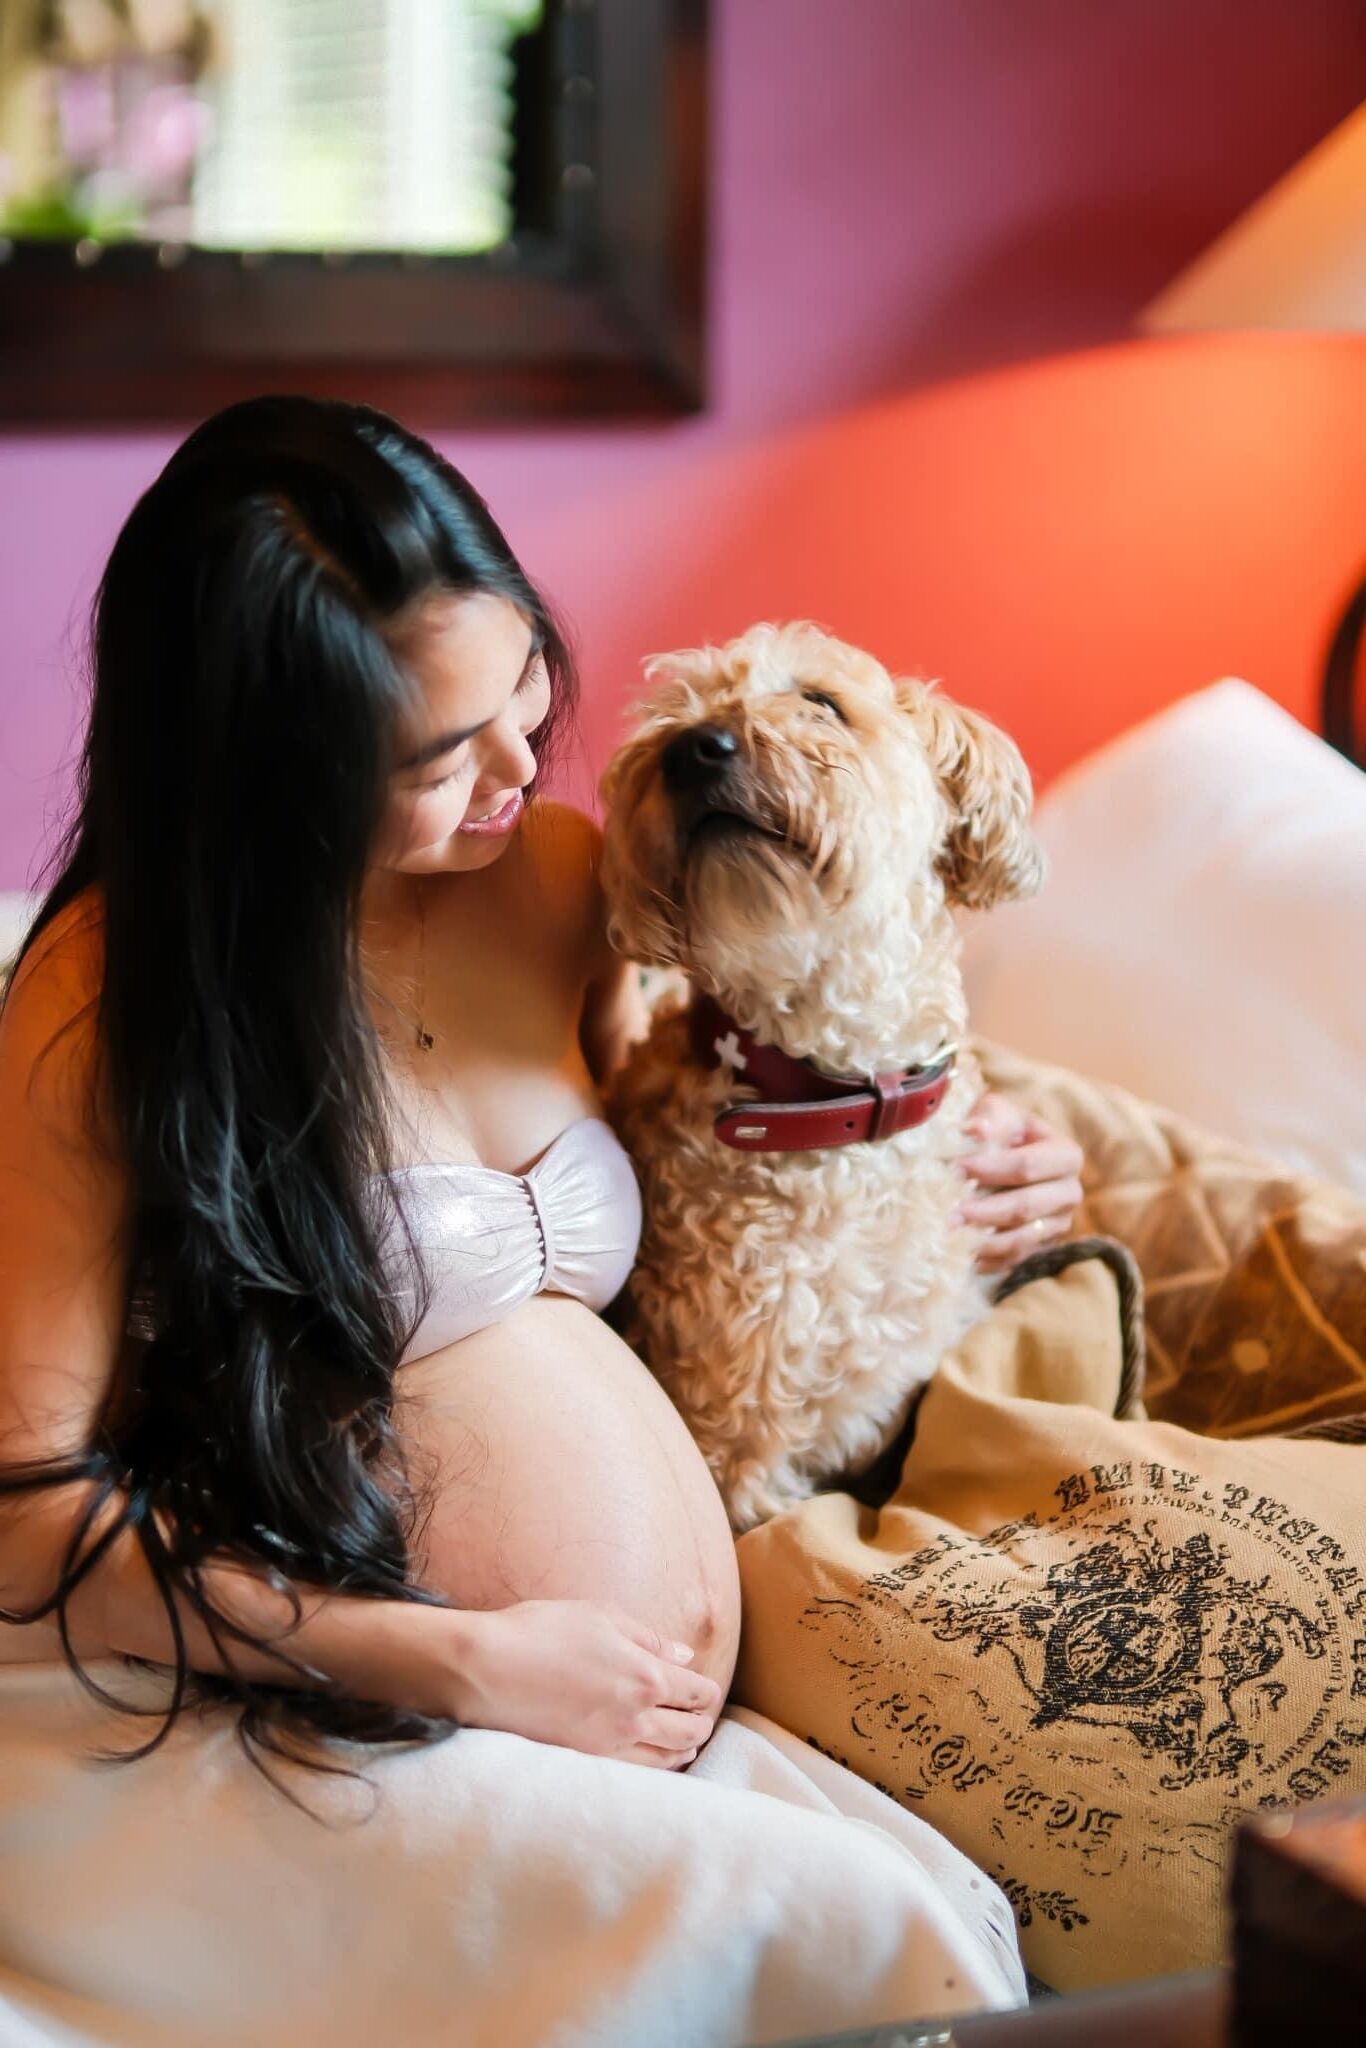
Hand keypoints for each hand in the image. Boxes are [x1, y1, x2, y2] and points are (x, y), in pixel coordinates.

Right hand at [449, 1599, 722, 1768]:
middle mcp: (636, 1717)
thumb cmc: (541, 1630)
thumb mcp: (600, 1615)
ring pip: (667, 1760)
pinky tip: (650, 1761)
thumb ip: (648, 1637)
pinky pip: (635, 1775)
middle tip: (699, 1717)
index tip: (703, 1689)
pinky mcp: (585, 1763)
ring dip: (682, 1750)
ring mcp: (611, 1746)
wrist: (487, 1669)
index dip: (706, 1692)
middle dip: (700, 1722)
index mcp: (646, 1676)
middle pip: (690, 1731)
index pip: (697, 1693)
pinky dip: (653, 1769)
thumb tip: (684, 1655)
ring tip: (685, 1744)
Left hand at [954, 1092, 1083, 1273]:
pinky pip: (1016, 1259)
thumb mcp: (998, 1113)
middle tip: (948, 1215)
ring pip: (1021, 1239)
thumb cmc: (1000, 1130)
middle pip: (1025, 1207)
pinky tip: (961, 1254)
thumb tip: (978, 1130)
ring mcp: (1058, 1224)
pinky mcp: (1042, 1247)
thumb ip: (992, 1118)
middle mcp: (1069, 1192)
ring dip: (983, 1240)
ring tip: (950, 1236)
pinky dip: (988, 1260)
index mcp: (1065, 1155)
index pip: (1026, 1166)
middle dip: (983, 1211)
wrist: (1004, 1156)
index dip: (990, 1169)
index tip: (955, 1171)